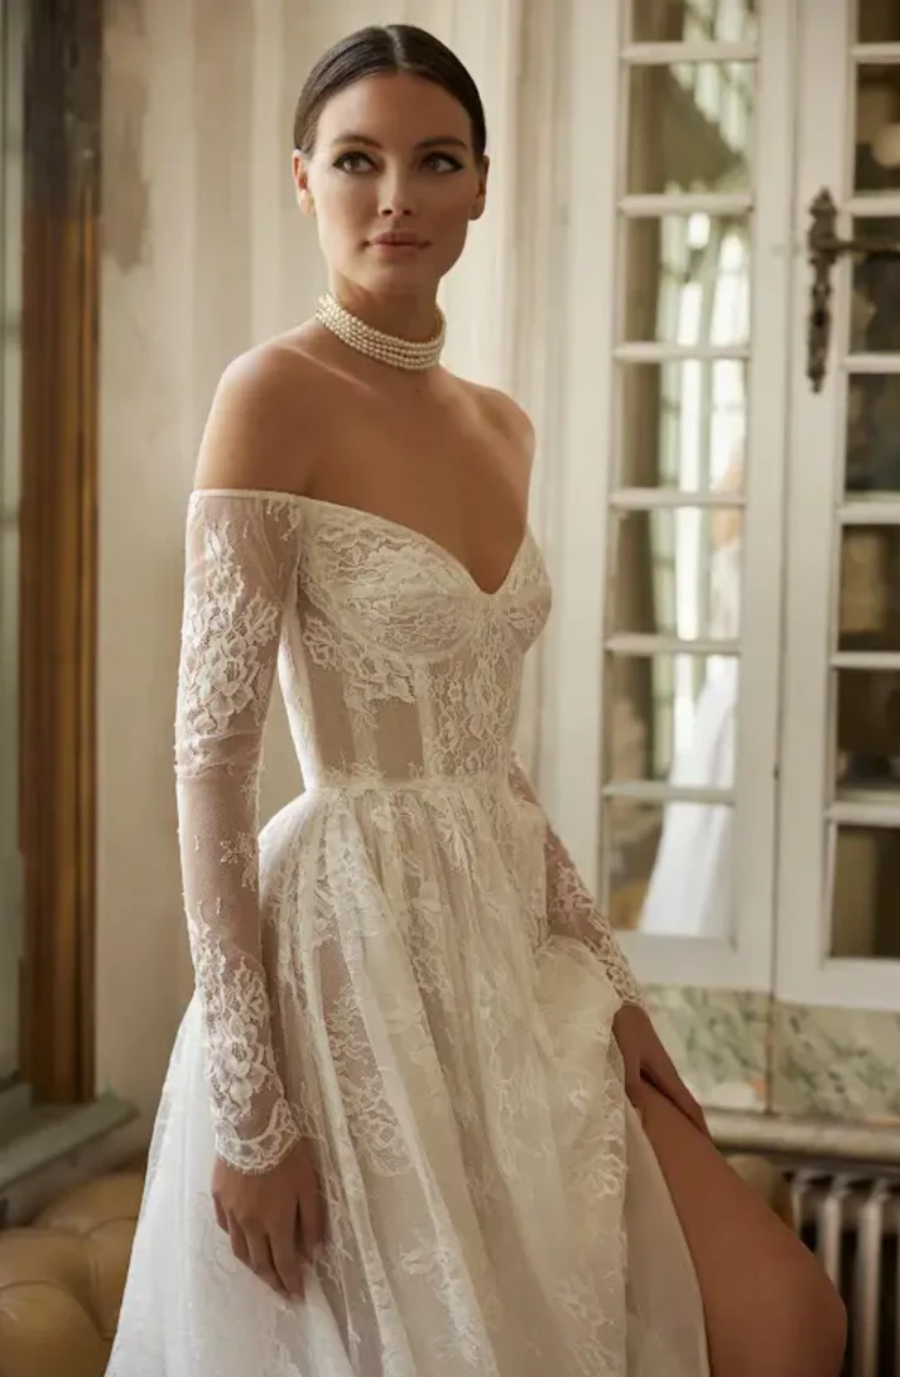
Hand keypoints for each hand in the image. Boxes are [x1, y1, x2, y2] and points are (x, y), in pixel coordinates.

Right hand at [212, 1138, 325, 1298]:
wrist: (251, 1124)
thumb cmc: (287, 1152)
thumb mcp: (309, 1184)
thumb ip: (311, 1220)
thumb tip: (313, 1251)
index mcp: (274, 1222)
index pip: (283, 1262)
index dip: (291, 1281)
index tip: (297, 1295)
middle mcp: (249, 1223)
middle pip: (259, 1262)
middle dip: (272, 1280)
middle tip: (281, 1291)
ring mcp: (230, 1211)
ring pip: (239, 1249)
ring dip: (252, 1264)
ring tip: (262, 1271)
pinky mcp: (218, 1196)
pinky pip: (224, 1227)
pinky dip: (235, 1239)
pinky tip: (241, 1239)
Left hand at [613, 1003, 709, 1137]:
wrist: (606, 991)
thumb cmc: (619, 1023)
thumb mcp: (625, 1055)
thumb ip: (631, 1083)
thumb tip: (640, 1114)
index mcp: (663, 1069)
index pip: (686, 1102)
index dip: (697, 1125)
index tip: (708, 1148)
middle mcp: (658, 1067)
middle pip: (676, 1100)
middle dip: (683, 1123)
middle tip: (687, 1150)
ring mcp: (645, 1061)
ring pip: (659, 1093)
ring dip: (664, 1112)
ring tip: (663, 1136)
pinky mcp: (630, 1055)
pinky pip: (643, 1085)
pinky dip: (645, 1100)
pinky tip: (634, 1108)